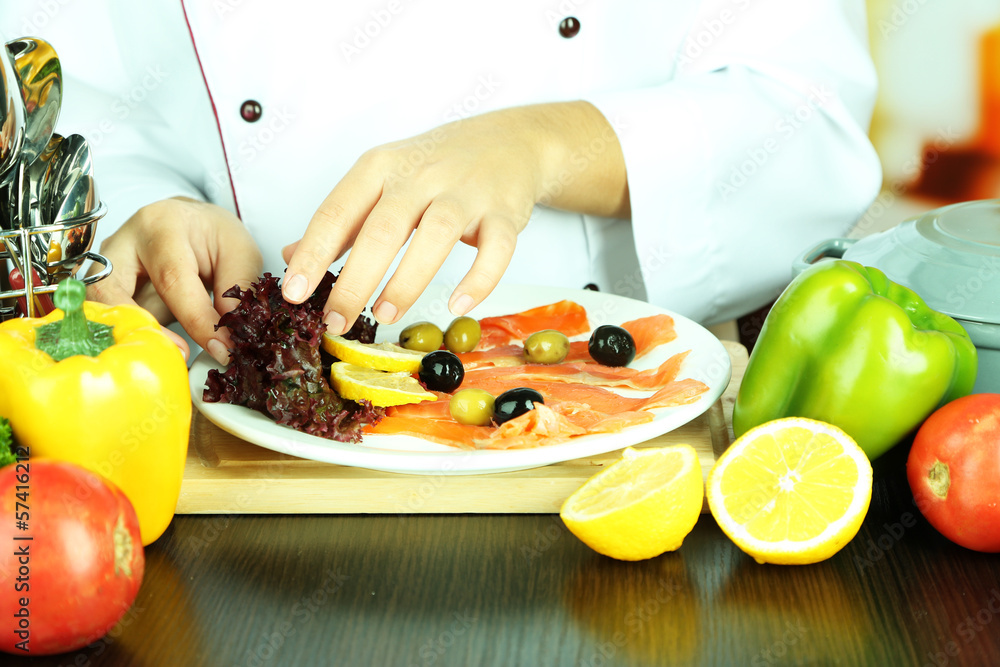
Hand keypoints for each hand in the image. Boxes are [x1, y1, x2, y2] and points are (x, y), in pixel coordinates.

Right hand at [86, 197, 262, 364]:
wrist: (191, 224)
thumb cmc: (213, 235)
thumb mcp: (240, 251)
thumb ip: (237, 288)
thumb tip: (227, 336)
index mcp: (161, 225)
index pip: (172, 280)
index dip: (196, 321)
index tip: (220, 348)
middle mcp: (122, 244)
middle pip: (110, 293)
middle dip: (141, 331)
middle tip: (178, 356)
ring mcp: (105, 268)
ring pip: (101, 311)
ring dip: (131, 339)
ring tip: (168, 357)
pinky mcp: (104, 291)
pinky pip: (109, 321)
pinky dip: (130, 340)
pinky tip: (155, 353)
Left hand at [282, 101, 628, 333]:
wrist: (509, 141)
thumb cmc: (436, 166)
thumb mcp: (382, 179)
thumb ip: (343, 220)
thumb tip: (290, 256)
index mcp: (381, 167)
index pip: (337, 211)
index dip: (313, 254)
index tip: (294, 294)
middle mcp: (421, 176)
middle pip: (383, 228)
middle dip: (355, 279)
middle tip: (335, 319)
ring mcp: (466, 192)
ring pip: (436, 235)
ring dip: (408, 279)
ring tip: (384, 314)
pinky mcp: (504, 212)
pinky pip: (496, 248)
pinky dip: (479, 279)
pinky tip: (457, 305)